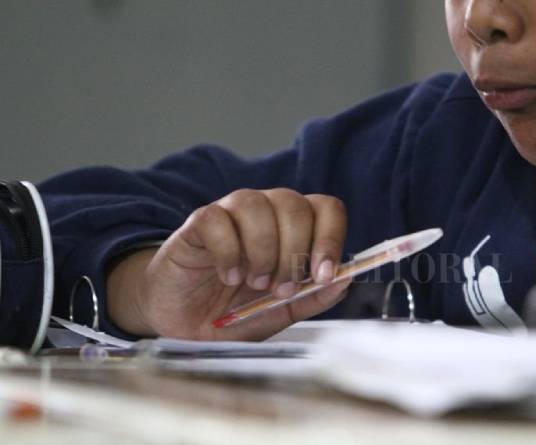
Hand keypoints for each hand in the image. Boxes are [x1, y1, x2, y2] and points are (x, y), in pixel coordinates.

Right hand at [108, 188, 349, 339]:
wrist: (184, 323)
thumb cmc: (234, 312)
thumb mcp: (281, 312)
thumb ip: (313, 297)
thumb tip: (345, 280)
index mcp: (295, 228)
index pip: (326, 209)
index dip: (330, 238)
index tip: (324, 274)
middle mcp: (267, 212)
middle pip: (295, 205)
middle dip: (294, 253)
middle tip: (280, 288)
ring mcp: (231, 213)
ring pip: (257, 206)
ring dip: (262, 251)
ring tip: (253, 283)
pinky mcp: (199, 222)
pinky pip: (218, 219)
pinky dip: (228, 252)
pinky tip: (229, 275)